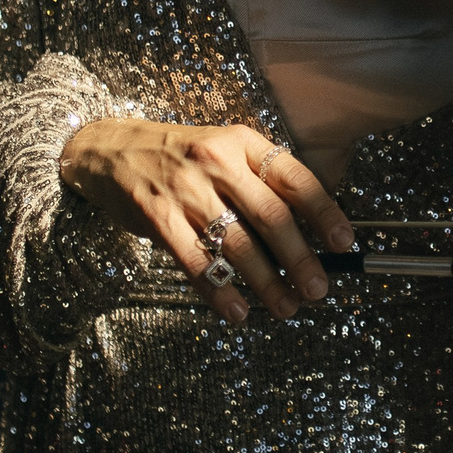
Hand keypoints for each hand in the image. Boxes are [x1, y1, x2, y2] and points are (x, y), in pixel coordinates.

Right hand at [58, 118, 351, 325]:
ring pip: (238, 244)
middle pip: (272, 216)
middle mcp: (218, 162)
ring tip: (285, 306)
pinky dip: (221, 291)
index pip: (295, 178)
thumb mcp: (224, 152)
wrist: (109, 152)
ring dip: (267, 282)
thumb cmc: (178, 158)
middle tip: (318, 289)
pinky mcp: (158, 217)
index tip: (343, 242)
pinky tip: (238, 309)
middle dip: (301, 258)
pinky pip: (197, 262)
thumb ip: (260, 183)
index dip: (325, 212)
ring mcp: (186, 190)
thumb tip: (309, 232)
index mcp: (242, 143)